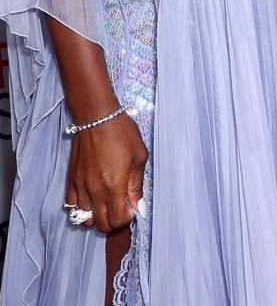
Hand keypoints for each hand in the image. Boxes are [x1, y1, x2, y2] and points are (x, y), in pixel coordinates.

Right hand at [66, 114, 147, 233]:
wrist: (96, 117)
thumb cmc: (122, 132)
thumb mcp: (139, 155)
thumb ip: (137, 184)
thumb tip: (138, 206)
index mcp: (114, 185)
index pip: (118, 220)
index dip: (127, 218)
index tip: (132, 208)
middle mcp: (95, 191)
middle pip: (101, 224)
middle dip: (113, 222)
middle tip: (121, 208)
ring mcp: (80, 187)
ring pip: (85, 219)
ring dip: (97, 217)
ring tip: (107, 203)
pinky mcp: (71, 181)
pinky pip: (72, 206)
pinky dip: (81, 209)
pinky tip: (92, 198)